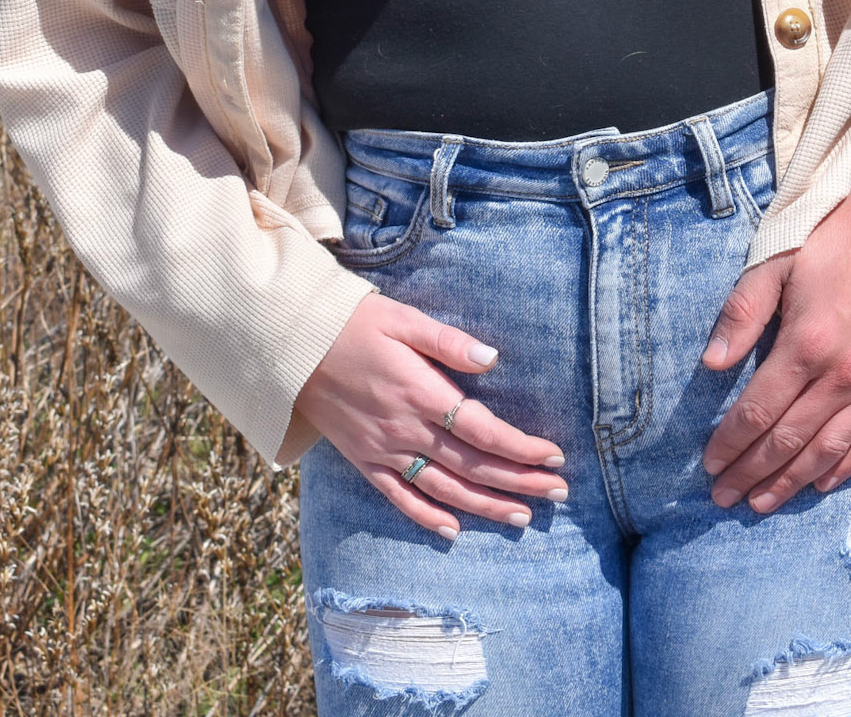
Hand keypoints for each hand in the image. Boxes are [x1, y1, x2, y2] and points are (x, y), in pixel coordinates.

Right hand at [294, 293, 567, 537]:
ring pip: (444, 490)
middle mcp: (405, 430)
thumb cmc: (353, 325)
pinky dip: (427, 518)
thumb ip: (448, 341)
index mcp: (421, 393)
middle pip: (472, 466)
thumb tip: (493, 357)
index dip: (521, 448)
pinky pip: (399, 498)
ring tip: (523, 516)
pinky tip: (454, 531)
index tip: (555, 456)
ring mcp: (383, 451)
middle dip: (519, 481)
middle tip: (558, 493)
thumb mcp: (402, 319)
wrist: (292, 349)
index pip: (483, 431)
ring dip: (486, 506)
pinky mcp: (364, 462)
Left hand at [700, 178, 850, 514]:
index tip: (708, 466)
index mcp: (807, 343)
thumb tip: (711, 365)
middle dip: (751, 473)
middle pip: (789, 440)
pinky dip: (850, 466)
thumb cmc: (836, 236)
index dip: (729, 443)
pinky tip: (824, 482)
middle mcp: (843, 374)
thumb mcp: (778, 258)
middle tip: (723, 499)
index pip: (758, 411)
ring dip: (793, 482)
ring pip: (830, 450)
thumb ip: (743, 311)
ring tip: (762, 504)